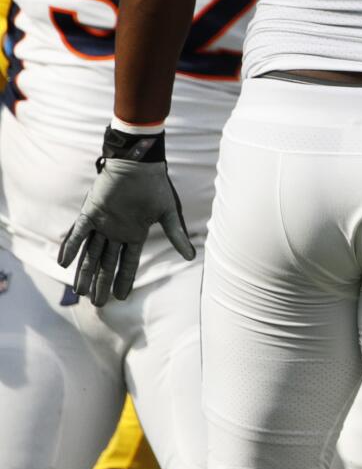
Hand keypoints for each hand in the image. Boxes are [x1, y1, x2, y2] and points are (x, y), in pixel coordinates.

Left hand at [57, 127, 194, 305]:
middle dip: (101, 283)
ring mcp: (102, 224)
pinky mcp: (90, 212)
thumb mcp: (168, 214)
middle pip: (106, 263)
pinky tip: (63, 263)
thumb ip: (176, 236)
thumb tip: (192, 257)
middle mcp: (116, 232)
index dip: (123, 280)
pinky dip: (71, 247)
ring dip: (85, 272)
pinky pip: (78, 233)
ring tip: (80, 292)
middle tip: (97, 304)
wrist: (139, 164)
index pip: (127, 263)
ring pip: (90, 253)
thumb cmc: (155, 186)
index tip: (120, 298)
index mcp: (134, 234)